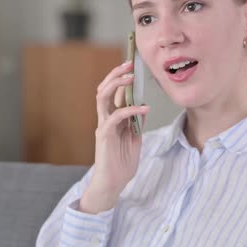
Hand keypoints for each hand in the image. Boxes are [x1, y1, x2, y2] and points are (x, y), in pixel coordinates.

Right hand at [80, 61, 148, 213]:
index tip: (132, 66)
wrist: (113, 183)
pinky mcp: (104, 134)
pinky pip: (116, 116)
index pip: (113, 92)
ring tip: (130, 77)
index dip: (121, 78)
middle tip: (129, 64)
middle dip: (116, 74)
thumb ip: (137, 123)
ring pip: (103, 97)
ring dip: (116, 84)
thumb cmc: (122, 163)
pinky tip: (144, 108)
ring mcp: (103, 125)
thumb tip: (143, 106)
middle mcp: (105, 118)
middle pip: (104, 89)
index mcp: (112, 118)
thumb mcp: (135, 139)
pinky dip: (130, 109)